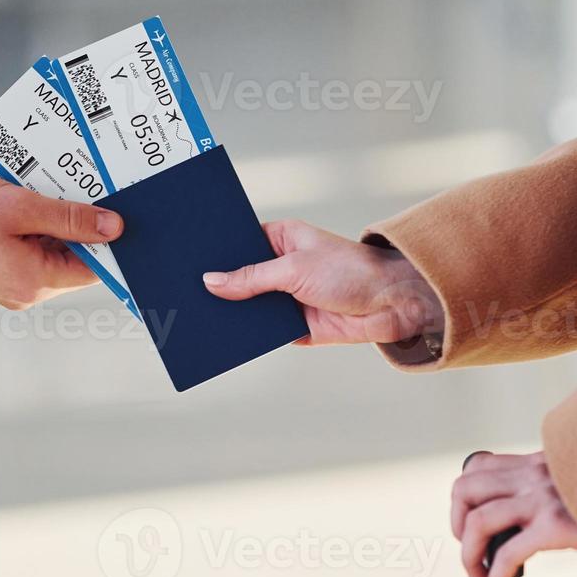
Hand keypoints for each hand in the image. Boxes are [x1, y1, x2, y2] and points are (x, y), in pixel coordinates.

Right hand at [0, 175, 122, 309]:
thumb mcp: (19, 206)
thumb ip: (69, 218)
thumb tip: (114, 228)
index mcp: (34, 281)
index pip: (94, 267)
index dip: (112, 241)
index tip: (128, 214)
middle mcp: (27, 292)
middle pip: (75, 260)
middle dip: (82, 227)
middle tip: (89, 191)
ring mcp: (13, 287)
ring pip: (54, 255)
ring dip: (57, 225)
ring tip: (50, 192)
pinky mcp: (1, 276)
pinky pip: (33, 253)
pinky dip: (37, 230)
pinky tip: (29, 204)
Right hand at [201, 220, 442, 344]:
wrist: (392, 304)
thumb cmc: (352, 271)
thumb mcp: (294, 269)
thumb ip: (251, 278)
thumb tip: (212, 282)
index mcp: (281, 239)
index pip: (239, 244)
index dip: (216, 253)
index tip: (187, 261)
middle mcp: (281, 267)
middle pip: (240, 278)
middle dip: (219, 287)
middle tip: (184, 292)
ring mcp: (286, 297)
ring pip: (249, 307)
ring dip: (231, 313)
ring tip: (197, 317)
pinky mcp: (294, 326)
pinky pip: (263, 331)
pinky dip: (248, 335)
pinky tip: (224, 337)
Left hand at [450, 451, 576, 576]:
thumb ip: (566, 491)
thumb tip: (549, 522)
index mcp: (539, 461)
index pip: (479, 466)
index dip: (465, 499)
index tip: (474, 528)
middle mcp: (534, 473)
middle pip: (465, 488)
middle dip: (457, 525)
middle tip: (474, 554)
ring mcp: (543, 497)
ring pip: (476, 522)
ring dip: (469, 558)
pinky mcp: (556, 525)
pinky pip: (506, 555)